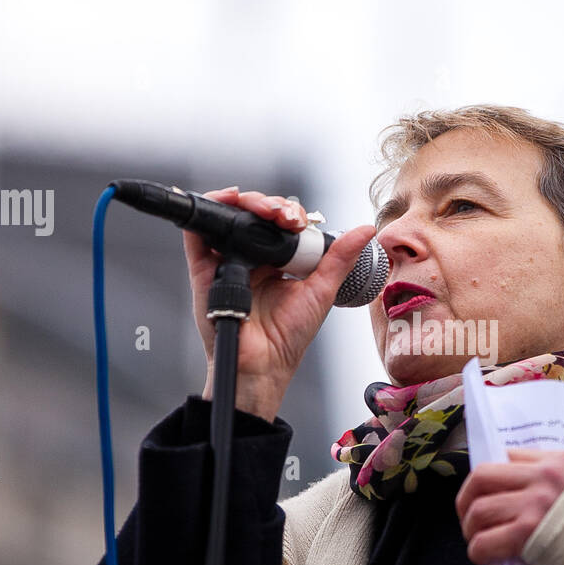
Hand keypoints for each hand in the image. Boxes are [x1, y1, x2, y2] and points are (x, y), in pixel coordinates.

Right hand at [184, 187, 376, 419]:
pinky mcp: (204, 271)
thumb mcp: (321, 290)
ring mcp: (226, 262)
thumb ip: (340, 258)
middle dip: (270, 205)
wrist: (263, 363)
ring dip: (244, 202)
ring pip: (230, 217)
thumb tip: (365, 231)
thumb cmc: (289, 337)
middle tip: (283, 216)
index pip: (280, 223)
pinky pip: (198, 236)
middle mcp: (251, 259)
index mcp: (278, 262)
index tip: (299, 220)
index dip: (289, 213)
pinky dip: (207, 211)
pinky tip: (226, 200)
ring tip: (263, 209)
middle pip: (254, 215)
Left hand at [454, 449, 563, 564]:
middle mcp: (543, 478)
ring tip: (478, 538)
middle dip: (466, 499)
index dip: (488, 477)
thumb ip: (541, 479)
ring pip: (479, 510)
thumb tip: (500, 487)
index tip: (485, 493)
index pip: (506, 455)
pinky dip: (478, 551)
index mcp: (555, 461)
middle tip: (468, 516)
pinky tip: (485, 556)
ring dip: (471, 529)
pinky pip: (484, 540)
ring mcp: (534, 505)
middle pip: (482, 477)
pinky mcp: (527, 534)